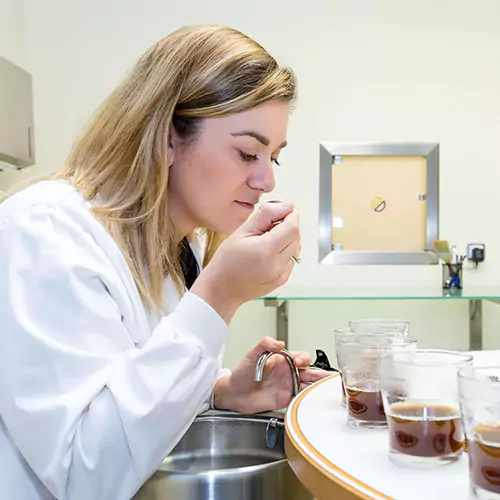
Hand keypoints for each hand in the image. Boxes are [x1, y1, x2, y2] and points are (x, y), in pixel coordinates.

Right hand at [191, 202, 300, 323]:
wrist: (221, 289)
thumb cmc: (226, 261)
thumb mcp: (242, 231)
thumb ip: (266, 214)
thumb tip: (287, 205)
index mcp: (266, 250)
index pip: (293, 227)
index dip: (290, 215)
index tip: (281, 212)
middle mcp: (277, 264)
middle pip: (296, 236)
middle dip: (287, 226)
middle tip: (268, 227)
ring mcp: (281, 274)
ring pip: (296, 248)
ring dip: (286, 239)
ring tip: (266, 241)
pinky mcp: (282, 279)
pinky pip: (291, 259)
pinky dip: (284, 252)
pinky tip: (267, 253)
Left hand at [213, 337, 329, 413]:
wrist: (234, 394)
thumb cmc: (241, 374)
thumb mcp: (251, 355)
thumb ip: (264, 344)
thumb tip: (279, 343)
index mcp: (282, 360)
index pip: (300, 357)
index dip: (303, 358)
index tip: (298, 362)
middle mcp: (288, 373)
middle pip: (310, 372)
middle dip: (321, 374)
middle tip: (330, 377)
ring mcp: (288, 386)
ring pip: (309, 386)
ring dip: (319, 388)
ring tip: (330, 390)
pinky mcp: (285, 400)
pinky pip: (301, 399)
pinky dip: (310, 401)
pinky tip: (317, 401)